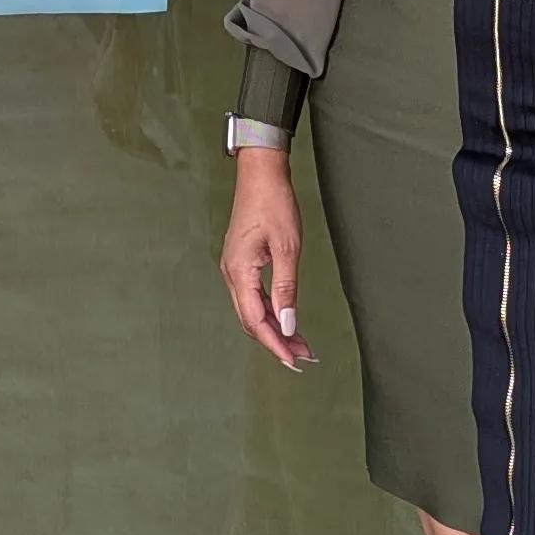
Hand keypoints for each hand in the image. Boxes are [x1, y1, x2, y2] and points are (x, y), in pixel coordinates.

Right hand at [220, 144, 313, 369]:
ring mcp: (234, 269)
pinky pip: (252, 296)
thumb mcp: (287, 248)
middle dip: (276, 341)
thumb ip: (286, 289)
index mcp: (239, 272)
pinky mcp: (241, 263)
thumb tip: (288, 324)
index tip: (294, 361)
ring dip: (274, 328)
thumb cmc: (274, 203)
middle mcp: (231, 274)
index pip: (255, 320)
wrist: (260, 173)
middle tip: (303, 356)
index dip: (275, 344)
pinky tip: (285, 318)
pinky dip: (269, 311)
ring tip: (299, 343)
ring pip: (251, 310)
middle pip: (251, 320)